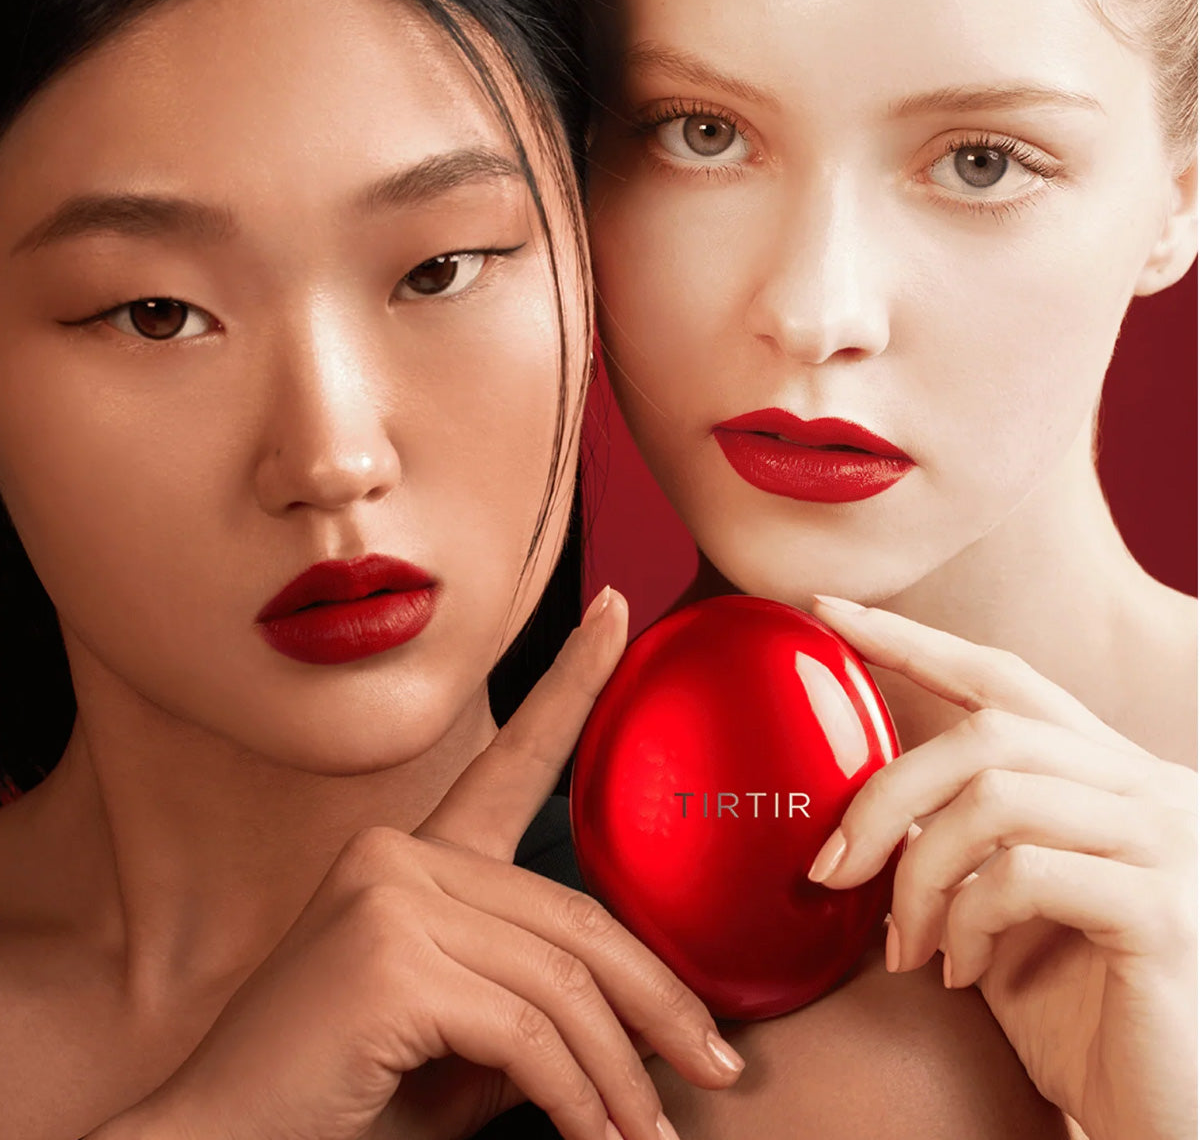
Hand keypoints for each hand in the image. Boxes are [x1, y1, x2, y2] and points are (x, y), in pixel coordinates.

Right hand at [92, 588, 742, 1139]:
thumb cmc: (343, 1098)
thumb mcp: (457, 1042)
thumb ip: (535, 1011)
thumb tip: (644, 1026)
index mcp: (414, 858)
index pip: (511, 756)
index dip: (573, 679)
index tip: (618, 614)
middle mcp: (399, 853)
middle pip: (575, 918)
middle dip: (657, 1001)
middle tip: (717, 1065)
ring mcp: (390, 894)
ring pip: (562, 982)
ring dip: (620, 1076)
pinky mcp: (390, 957)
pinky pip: (528, 1033)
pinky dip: (577, 1099)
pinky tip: (594, 1138)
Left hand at [805, 596, 1195, 1139]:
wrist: (1169, 1122)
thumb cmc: (1083, 1018)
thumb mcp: (1005, 912)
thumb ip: (959, 845)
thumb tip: (861, 814)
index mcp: (1109, 779)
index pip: (1002, 679)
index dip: (911, 640)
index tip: (828, 613)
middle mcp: (1153, 790)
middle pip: (987, 732)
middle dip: (887, 791)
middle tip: (831, 868)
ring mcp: (1171, 844)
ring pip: (996, 794)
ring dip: (919, 872)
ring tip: (906, 944)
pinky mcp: (1167, 912)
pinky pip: (1022, 874)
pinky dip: (966, 921)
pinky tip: (961, 974)